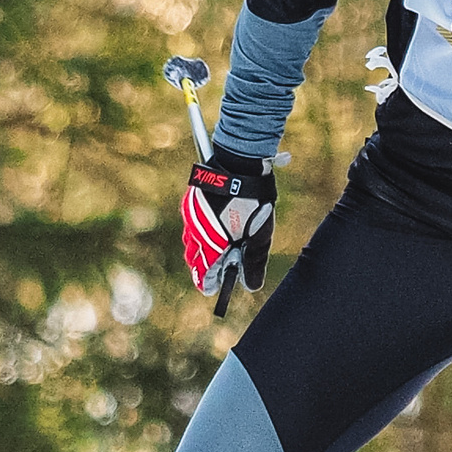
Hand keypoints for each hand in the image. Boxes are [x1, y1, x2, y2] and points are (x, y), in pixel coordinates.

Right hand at [181, 146, 276, 294]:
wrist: (240, 162)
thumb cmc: (254, 200)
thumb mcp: (260, 235)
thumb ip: (253, 263)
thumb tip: (251, 285)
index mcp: (211, 244)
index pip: (203, 274)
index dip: (209, 284)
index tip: (214, 290)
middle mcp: (195, 232)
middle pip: (194, 259)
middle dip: (205, 267)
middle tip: (220, 269)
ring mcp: (191, 216)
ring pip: (191, 241)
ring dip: (203, 248)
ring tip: (220, 247)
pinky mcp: (191, 202)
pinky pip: (192, 224)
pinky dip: (201, 231)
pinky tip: (216, 226)